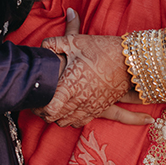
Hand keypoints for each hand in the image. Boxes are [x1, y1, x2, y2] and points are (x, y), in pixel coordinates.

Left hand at [39, 11, 150, 126]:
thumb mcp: (76, 42)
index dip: (38, 106)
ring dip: (57, 116)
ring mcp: (90, 107)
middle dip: (43, 112)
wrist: (130, 60)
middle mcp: (80, 101)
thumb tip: (42, 45)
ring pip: (66, 121)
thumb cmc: (101, 49)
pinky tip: (68, 110)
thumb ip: (54, 43)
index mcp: (71, 86)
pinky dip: (71, 119)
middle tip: (38, 101)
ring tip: (52, 105)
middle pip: (54, 117)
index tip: (35, 98)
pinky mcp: (99, 109)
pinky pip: (80, 122)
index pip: (49, 108)